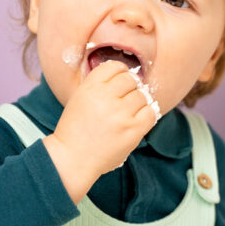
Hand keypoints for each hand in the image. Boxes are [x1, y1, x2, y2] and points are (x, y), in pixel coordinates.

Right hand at [44, 60, 157, 202]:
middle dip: (129, 88)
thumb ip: (99, 85)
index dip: (120, 73)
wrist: (72, 159)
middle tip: (123, 101)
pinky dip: (146, 114)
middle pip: (130, 80)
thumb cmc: (76, 130)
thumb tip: (127, 75)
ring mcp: (121, 114)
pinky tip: (137, 120)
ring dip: (137, 103)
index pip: (115, 66)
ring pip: (142, 95)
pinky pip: (151, 112)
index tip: (119, 82)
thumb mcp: (80, 98)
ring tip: (127, 113)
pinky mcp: (133, 130)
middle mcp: (106, 97)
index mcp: (90, 87)